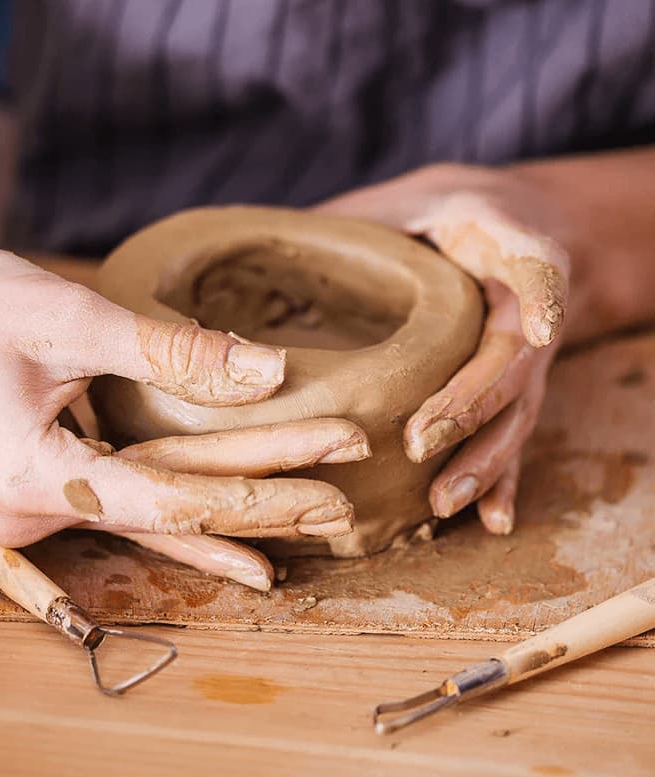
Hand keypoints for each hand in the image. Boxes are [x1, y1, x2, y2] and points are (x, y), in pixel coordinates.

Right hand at [0, 218, 364, 589]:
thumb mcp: (71, 319)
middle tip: (343, 510)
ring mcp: (33, 505)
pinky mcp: (38, 482)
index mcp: (36, 480)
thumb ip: (174, 353)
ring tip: (300, 541)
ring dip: (227, 519)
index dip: (261, 491)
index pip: (177, 497)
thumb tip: (269, 373)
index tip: (334, 481)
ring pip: (154, 513)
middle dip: (261, 506)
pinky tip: (225, 534)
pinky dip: (179, 510)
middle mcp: (35, 512)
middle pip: (174, 511)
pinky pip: (125, 500)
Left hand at [317, 163, 570, 533]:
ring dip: (482, 461)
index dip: (544, 296)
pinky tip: (489, 522)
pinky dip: (501, 481)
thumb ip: (371, 216)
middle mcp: (526, 314)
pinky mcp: (515, 393)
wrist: (516, 230)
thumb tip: (288, 237)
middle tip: (418, 441)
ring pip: (514, 416)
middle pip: (511, 364)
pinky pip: (511, 440)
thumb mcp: (417, 199)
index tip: (543, 325)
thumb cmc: (452, 214)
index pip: (539, 267)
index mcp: (511, 250)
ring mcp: (525, 361)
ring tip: (443, 503)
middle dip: (468, 404)